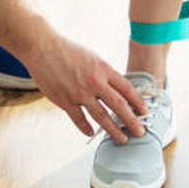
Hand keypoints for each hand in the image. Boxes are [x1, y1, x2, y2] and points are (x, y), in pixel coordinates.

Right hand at [21, 30, 150, 145]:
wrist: (43, 48)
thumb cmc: (69, 51)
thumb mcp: (93, 57)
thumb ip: (105, 74)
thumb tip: (117, 90)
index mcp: (103, 69)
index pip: (126, 88)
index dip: (138, 101)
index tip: (145, 111)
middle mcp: (94, 82)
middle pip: (118, 105)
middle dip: (132, 121)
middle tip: (141, 132)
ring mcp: (79, 93)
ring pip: (101, 117)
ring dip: (113, 130)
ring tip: (122, 139)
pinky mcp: (65, 101)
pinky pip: (80, 120)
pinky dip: (86, 128)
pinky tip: (92, 133)